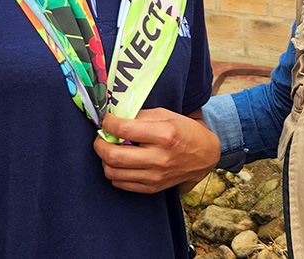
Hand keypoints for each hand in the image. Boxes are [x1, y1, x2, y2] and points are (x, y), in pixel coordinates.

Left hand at [94, 108, 220, 193]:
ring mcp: (155, 176)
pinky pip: (120, 184)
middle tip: (101, 136)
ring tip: (110, 149)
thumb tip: (114, 117)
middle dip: (99, 144)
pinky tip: (120, 162)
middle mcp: (159, 158)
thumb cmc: (184, 131)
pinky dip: (114, 171)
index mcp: (164, 135)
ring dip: (104, 159)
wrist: (204, 156)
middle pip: (113, 156)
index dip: (108, 123)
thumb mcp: (166, 114)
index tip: (106, 120)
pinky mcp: (151, 188)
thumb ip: (140, 115)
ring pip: (112, 172)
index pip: (124, 130)